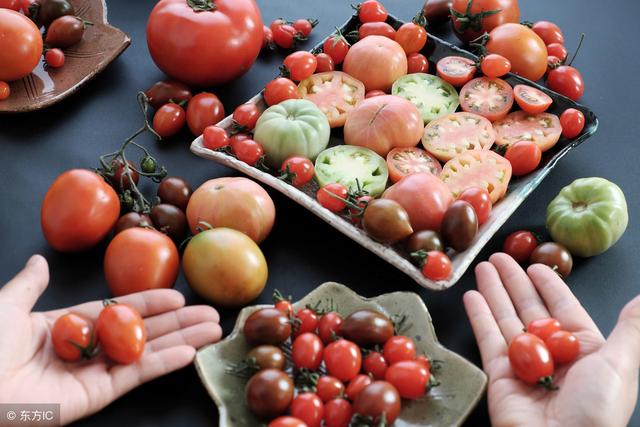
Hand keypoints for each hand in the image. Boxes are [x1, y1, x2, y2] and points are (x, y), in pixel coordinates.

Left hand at [0, 255, 222, 424]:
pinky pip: (136, 375)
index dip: (150, 302)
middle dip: (178, 322)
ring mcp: (94, 374)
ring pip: (147, 353)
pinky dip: (164, 363)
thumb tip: (40, 261)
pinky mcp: (96, 396)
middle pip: (143, 331)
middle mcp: (88, 349)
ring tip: (213, 330)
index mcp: (68, 326)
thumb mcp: (8, 306)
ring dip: (183, 340)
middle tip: (210, 314)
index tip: (177, 295)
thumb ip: (30, 286)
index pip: (119, 310)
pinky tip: (189, 351)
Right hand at [464, 253, 639, 426]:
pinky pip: (487, 339)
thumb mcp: (621, 362)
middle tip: (500, 257)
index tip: (534, 266)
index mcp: (582, 349)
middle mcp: (551, 354)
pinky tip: (472, 296)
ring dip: (494, 291)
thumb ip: (630, 326)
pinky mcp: (499, 374)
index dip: (548, 286)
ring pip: (505, 318)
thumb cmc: (596, 409)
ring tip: (483, 266)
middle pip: (529, 308)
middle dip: (514, 281)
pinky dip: (479, 316)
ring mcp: (523, 363)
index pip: (562, 307)